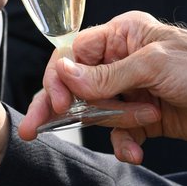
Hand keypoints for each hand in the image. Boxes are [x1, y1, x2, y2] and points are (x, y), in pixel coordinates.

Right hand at [20, 12, 186, 163]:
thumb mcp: (152, 66)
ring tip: (145, 121)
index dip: (59, 77)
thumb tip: (63, 74)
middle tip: (34, 127)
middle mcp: (121, 60)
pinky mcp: (142, 117)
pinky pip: (118, 131)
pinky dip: (124, 143)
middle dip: (60, 108)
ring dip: (115, 122)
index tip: (56, 102)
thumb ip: (104, 74)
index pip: (73, 53)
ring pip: (96, 111)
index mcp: (121, 35)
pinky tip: (136, 150)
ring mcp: (130, 90)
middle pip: (75, 84)